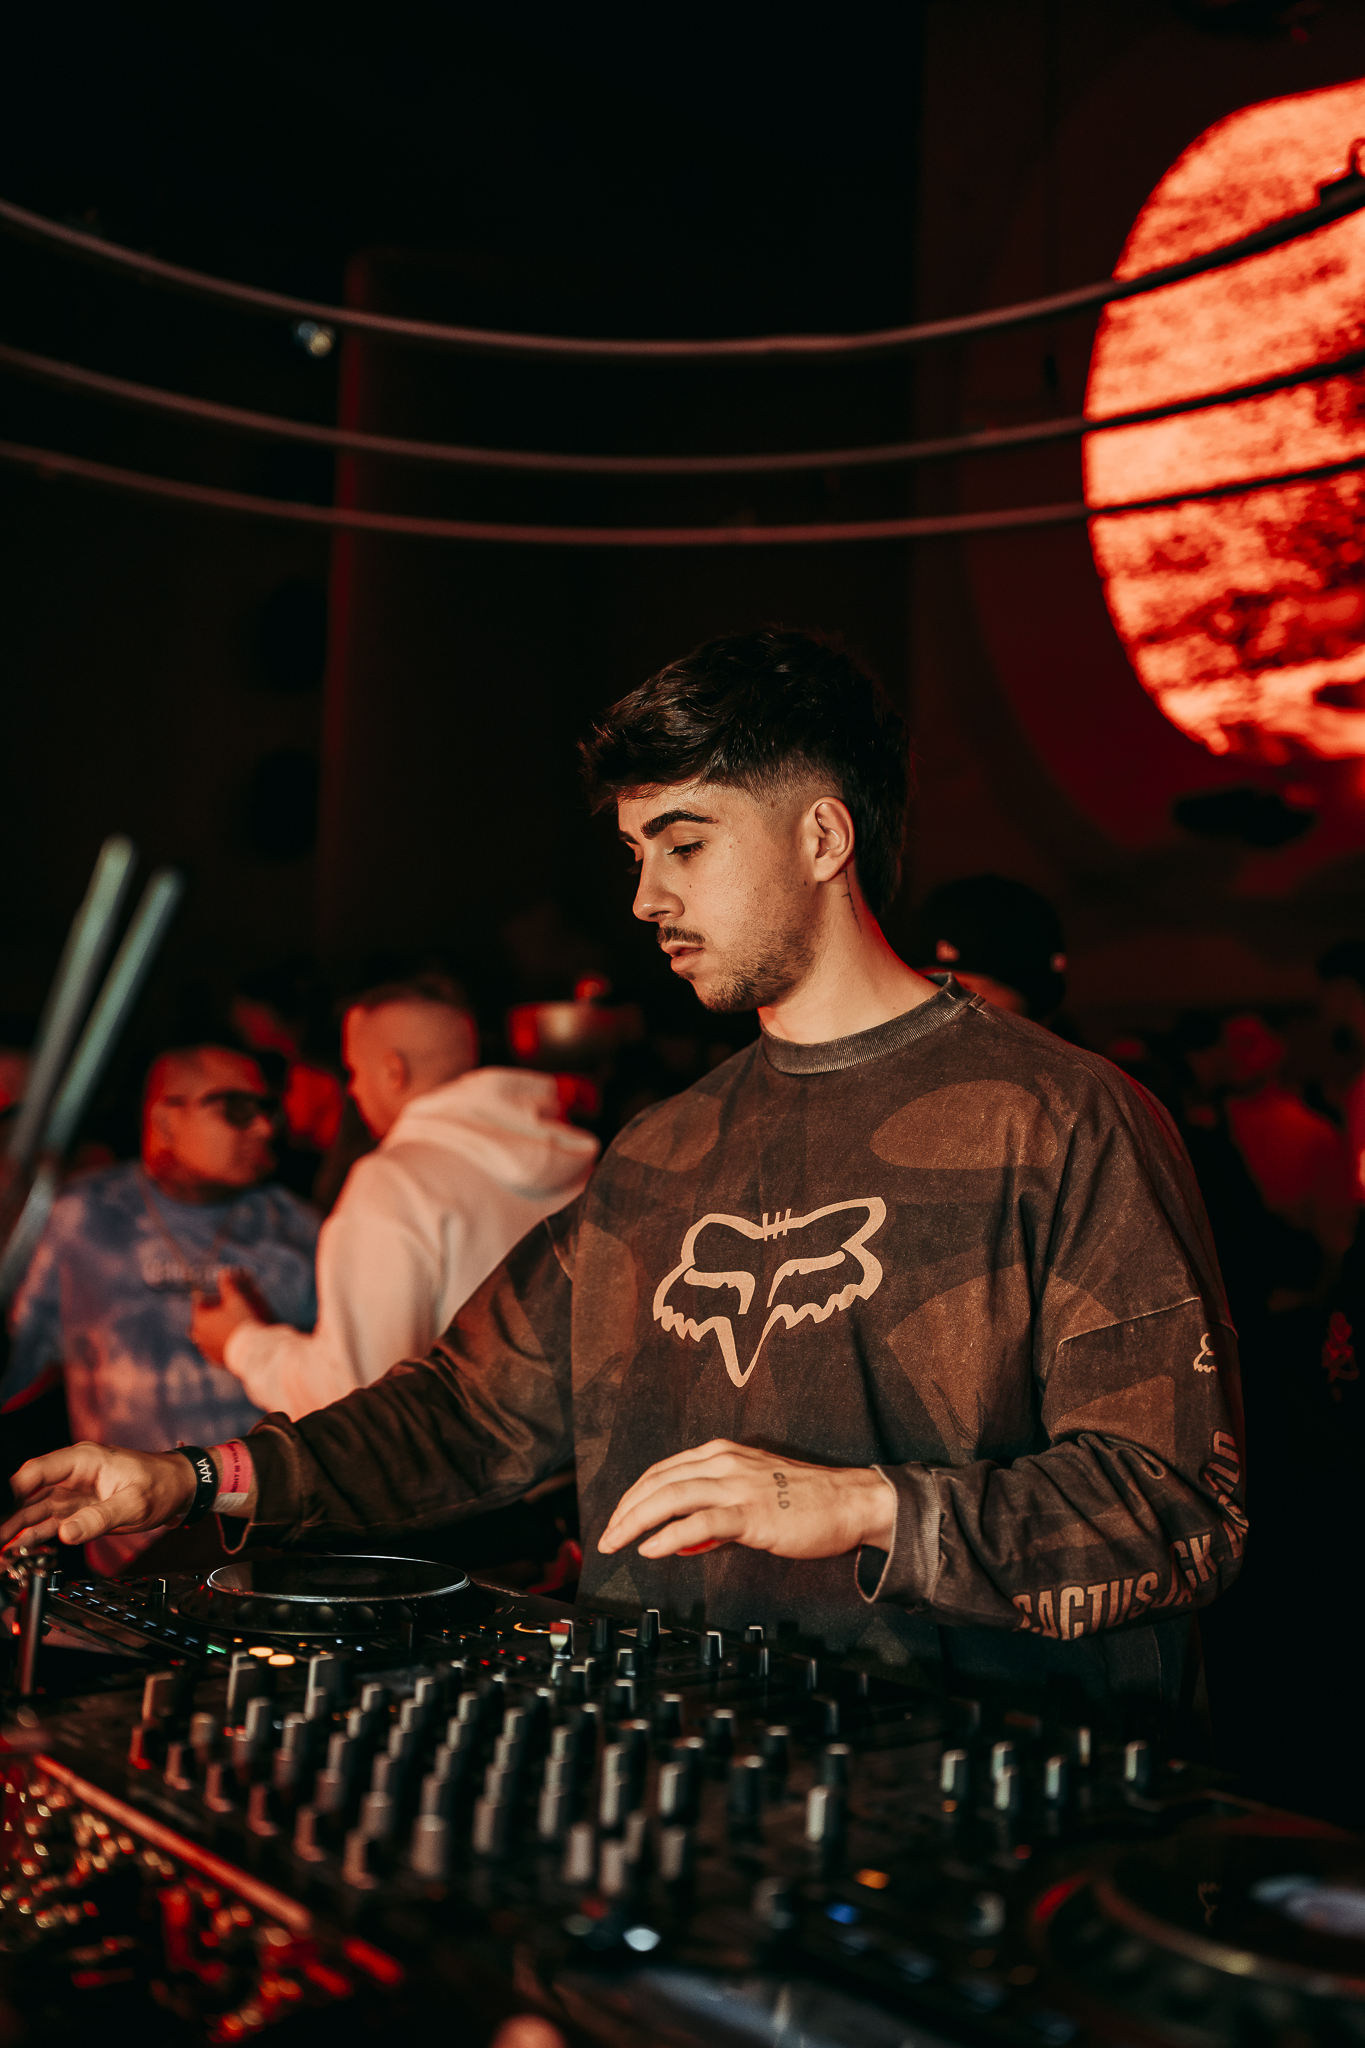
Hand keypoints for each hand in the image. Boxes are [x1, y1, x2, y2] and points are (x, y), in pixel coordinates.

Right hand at [2, 1442, 197, 1550]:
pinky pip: (46, 1523)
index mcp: (82, 1461)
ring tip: (0, 1550)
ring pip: (32, 1511)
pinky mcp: (75, 1510)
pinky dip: (30, 1537)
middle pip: (26, 1493)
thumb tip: (67, 1532)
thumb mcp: (134, 1503)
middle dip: (7, 1515)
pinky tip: (15, 1550)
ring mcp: (70, 1493)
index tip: (1, 1512)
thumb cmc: (161, 1484)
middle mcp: (70, 1475)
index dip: (12, 1491)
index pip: (36, 1472)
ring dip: (14, 1530)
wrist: (178, 1487)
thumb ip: (100, 1518)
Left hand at [191, 1269, 270, 1365]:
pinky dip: (220, 1344)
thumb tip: (223, 1272)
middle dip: (211, 1315)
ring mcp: (206, 1349)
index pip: (199, 1303)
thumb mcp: (236, 1300)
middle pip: (201, 1320)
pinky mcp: (215, 1360)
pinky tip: (231, 1341)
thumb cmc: (242, 1322)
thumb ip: (228, 1286)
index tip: (222, 1298)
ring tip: (231, 1327)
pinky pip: (214, 1349)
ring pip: (206, 1336)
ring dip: (215, 1330)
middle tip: (227, 1312)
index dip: (212, 1298)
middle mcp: (198, 1335)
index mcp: (200, 1319)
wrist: (251, 1351)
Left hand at [598, 1439, 895, 1561]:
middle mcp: (724, 1463)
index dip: (634, 1496)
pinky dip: (670, 1535)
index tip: (617, 1520)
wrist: (851, 1503)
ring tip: (617, 1542)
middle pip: (658, 1482)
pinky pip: (701, 1521)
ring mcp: (737, 1485)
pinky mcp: (751, 1512)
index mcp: (722, 1455)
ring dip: (635, 1521)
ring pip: (671, 1496)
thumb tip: (682, 1542)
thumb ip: (716, 1519)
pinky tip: (651, 1548)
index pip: (663, 1471)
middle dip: (625, 1511)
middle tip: (606, 1538)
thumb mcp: (753, 1499)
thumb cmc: (806, 1503)